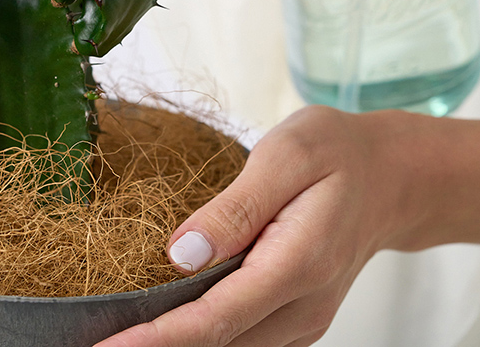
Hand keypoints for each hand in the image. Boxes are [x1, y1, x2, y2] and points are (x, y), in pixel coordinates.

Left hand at [91, 104, 466, 346]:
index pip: (215, 319)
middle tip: (88, 338)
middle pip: (217, 345)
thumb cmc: (338, 152)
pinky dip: (202, 335)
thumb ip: (236, 206)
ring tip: (114, 333)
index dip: (156, 340)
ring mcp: (302, 318)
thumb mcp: (288, 155)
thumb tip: (180, 254)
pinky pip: (243, 337)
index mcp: (297, 264)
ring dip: (174, 343)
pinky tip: (163, 321)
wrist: (391, 176)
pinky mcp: (296, 316)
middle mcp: (301, 307)